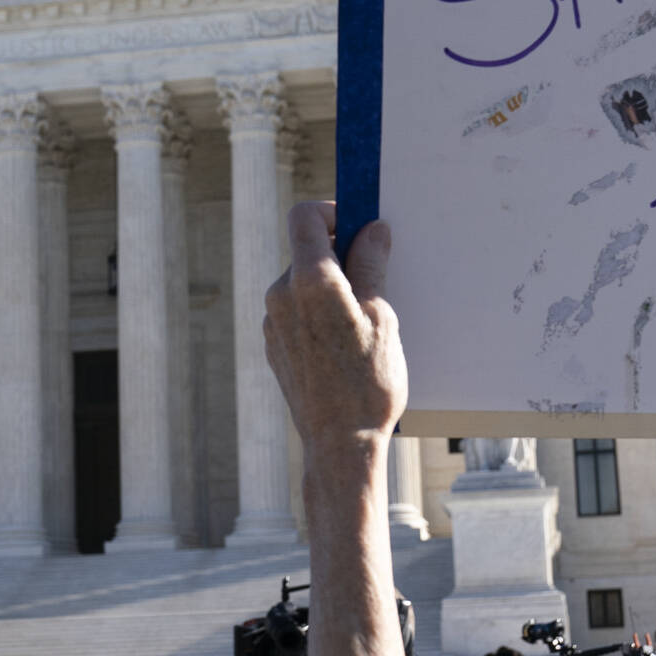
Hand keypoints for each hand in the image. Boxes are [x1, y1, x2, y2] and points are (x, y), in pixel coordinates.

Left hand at [264, 204, 406, 457]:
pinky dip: (319, 313)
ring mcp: (273, 322)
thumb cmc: (369, 383)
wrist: (339, 444)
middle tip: (375, 279)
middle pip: (306, 251)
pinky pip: (296, 312)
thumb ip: (371, 266)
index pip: (305, 216)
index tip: (358, 225)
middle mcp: (281, 296)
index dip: (332, 211)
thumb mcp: (382, 317)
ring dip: (331, 287)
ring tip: (364, 322)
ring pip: (302, 283)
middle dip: (340, 255)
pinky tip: (345, 344)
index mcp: (310, 281)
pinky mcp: (274, 345)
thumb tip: (372, 230)